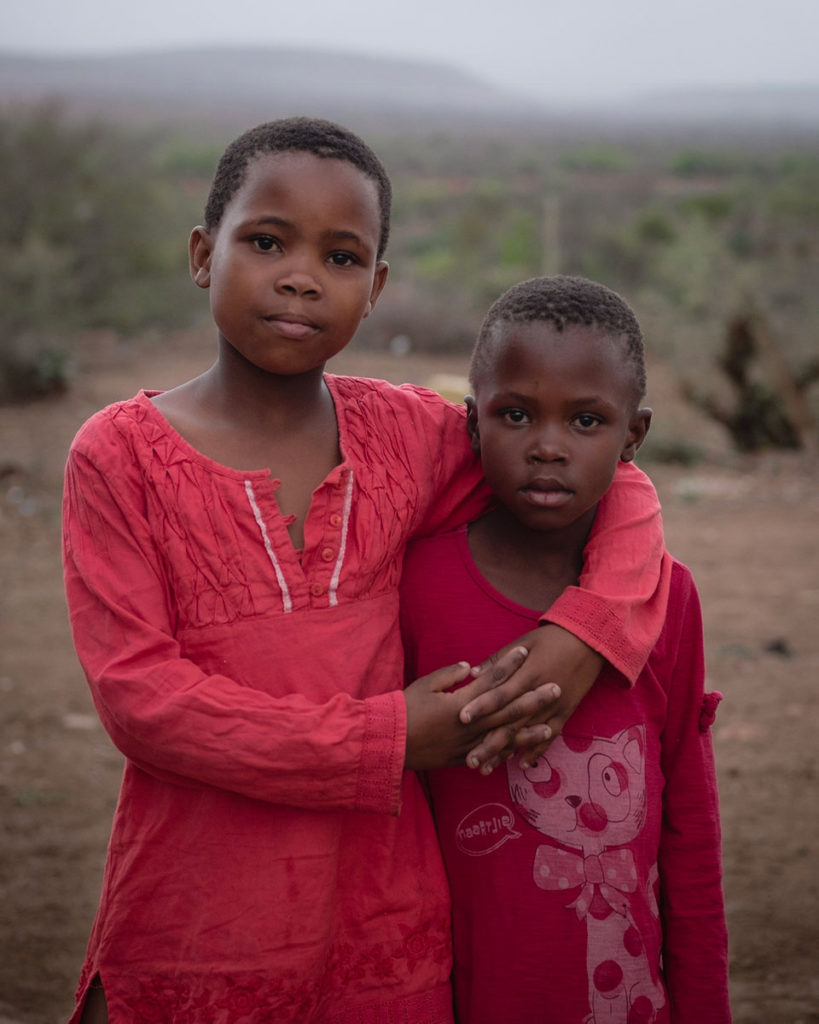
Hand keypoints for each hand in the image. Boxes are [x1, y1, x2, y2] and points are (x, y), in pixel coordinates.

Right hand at [404, 646, 548, 770]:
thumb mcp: (426, 685)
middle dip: (534, 698)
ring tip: (550, 726)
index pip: (491, 679)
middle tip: (556, 688)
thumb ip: (451, 674)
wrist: (388, 743)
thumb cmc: (404, 709)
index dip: (508, 664)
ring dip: (529, 731)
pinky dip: (508, 753)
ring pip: (505, 736)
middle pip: (508, 708)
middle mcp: (470, 724)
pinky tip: (524, 753)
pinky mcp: (464, 758)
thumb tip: (473, 667)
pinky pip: (492, 755)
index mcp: (461, 702)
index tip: (524, 651)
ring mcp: (469, 744)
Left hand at [461, 624, 602, 772]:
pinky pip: (550, 736)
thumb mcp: (523, 643)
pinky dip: (537, 750)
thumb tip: (473, 674)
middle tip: (469, 760)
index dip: (482, 706)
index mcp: (527, 674)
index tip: (462, 719)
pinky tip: (522, 764)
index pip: (501, 694)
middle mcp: (539, 694)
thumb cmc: (551, 639)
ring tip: (486, 768)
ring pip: (526, 735)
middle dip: (489, 742)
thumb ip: (499, 661)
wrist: (588, 642)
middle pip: (511, 722)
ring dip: (506, 753)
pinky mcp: (565, 713)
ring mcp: (554, 707)